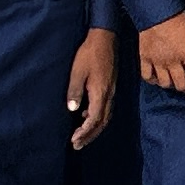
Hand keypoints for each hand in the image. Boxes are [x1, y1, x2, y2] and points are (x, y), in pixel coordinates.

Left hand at [67, 29, 117, 146]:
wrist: (105, 38)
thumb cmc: (88, 53)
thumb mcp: (77, 71)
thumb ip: (75, 91)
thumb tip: (73, 110)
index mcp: (101, 92)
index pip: (95, 119)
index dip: (85, 132)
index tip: (74, 140)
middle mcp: (109, 95)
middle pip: (102, 122)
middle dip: (90, 135)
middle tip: (77, 145)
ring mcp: (112, 91)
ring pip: (106, 116)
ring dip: (94, 128)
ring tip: (82, 136)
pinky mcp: (110, 87)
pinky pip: (106, 108)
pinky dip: (97, 118)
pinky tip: (87, 116)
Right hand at [135, 10, 184, 94]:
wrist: (156, 10)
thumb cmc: (180, 20)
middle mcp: (172, 61)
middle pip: (182, 85)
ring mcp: (157, 61)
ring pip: (165, 84)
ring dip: (174, 87)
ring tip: (179, 83)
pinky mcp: (144, 58)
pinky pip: (147, 77)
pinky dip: (154, 81)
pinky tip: (160, 79)